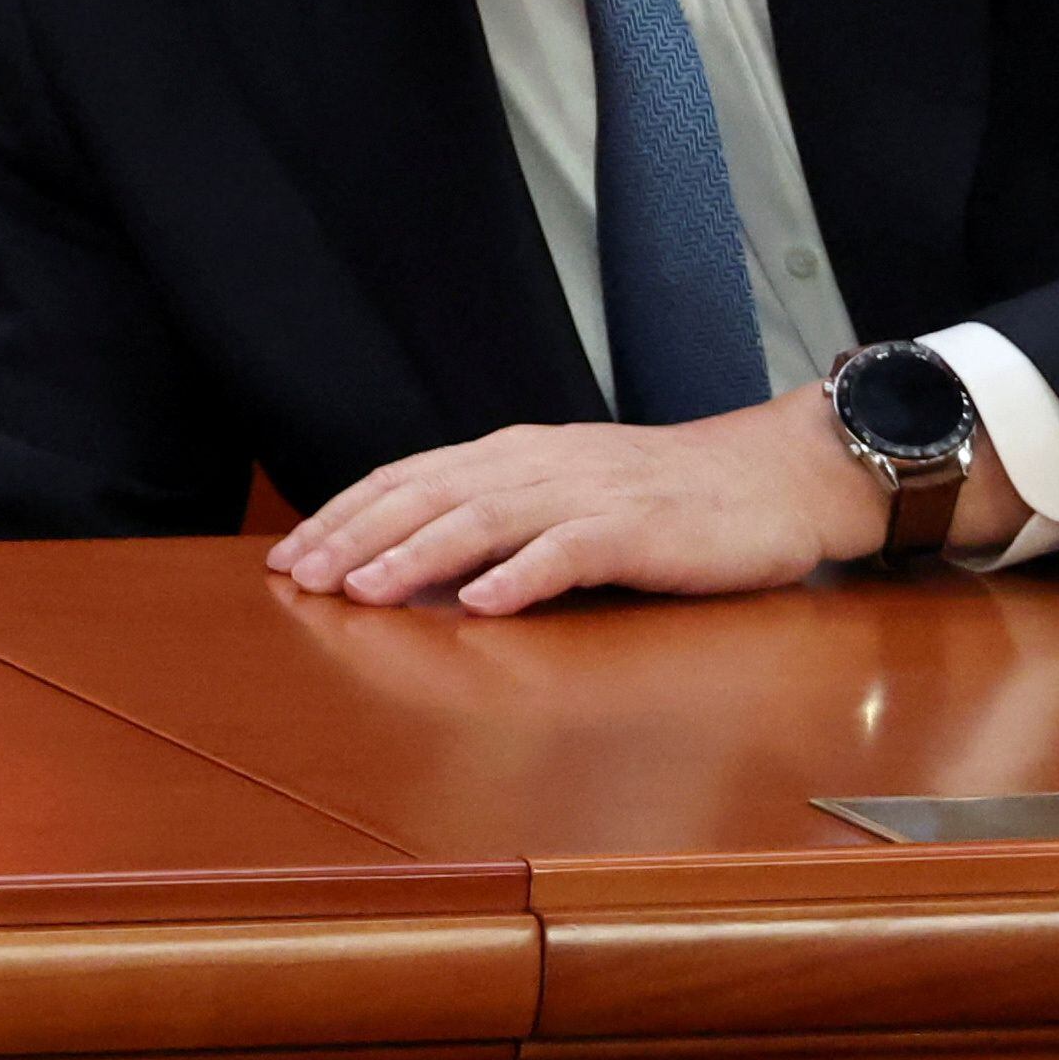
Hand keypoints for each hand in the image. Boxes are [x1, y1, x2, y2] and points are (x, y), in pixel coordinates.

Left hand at [265, 386, 889, 614]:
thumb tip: (406, 557)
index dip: (342, 514)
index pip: (406, 479)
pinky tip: (483, 604)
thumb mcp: (561, 491)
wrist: (770, 477)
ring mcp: (587, 495)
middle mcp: (537, 465)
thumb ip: (493, 513)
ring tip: (365, 590)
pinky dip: (523, 575)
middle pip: (427, 495)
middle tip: (301, 578)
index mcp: (510, 455)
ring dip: (417, 555)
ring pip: (484, 518)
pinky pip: (572, 551)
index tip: (289, 556)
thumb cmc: (661, 496)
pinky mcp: (639, 530)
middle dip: (356, 537)